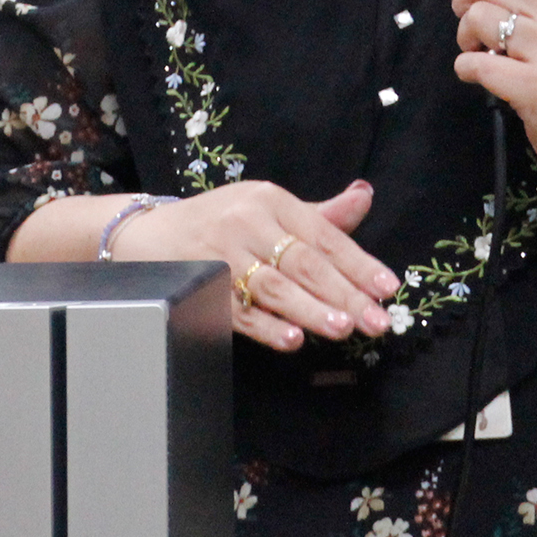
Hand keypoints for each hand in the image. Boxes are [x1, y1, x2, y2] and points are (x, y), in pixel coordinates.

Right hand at [113, 178, 400, 353]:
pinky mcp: (202, 284)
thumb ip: (320, 215)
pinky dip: (265, 326)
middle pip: (302, 262)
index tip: (388, 288)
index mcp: (271, 200)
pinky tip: (290, 339)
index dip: (357, 262)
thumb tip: (364, 197)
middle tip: (376, 321)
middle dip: (343, 293)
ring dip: (309, 309)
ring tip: (343, 328)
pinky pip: (238, 309)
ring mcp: (222, 254)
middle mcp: (247, 222)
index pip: (322, 234)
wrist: (149, 233)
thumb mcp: (269, 207)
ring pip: (273, 285)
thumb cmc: (222, 220)